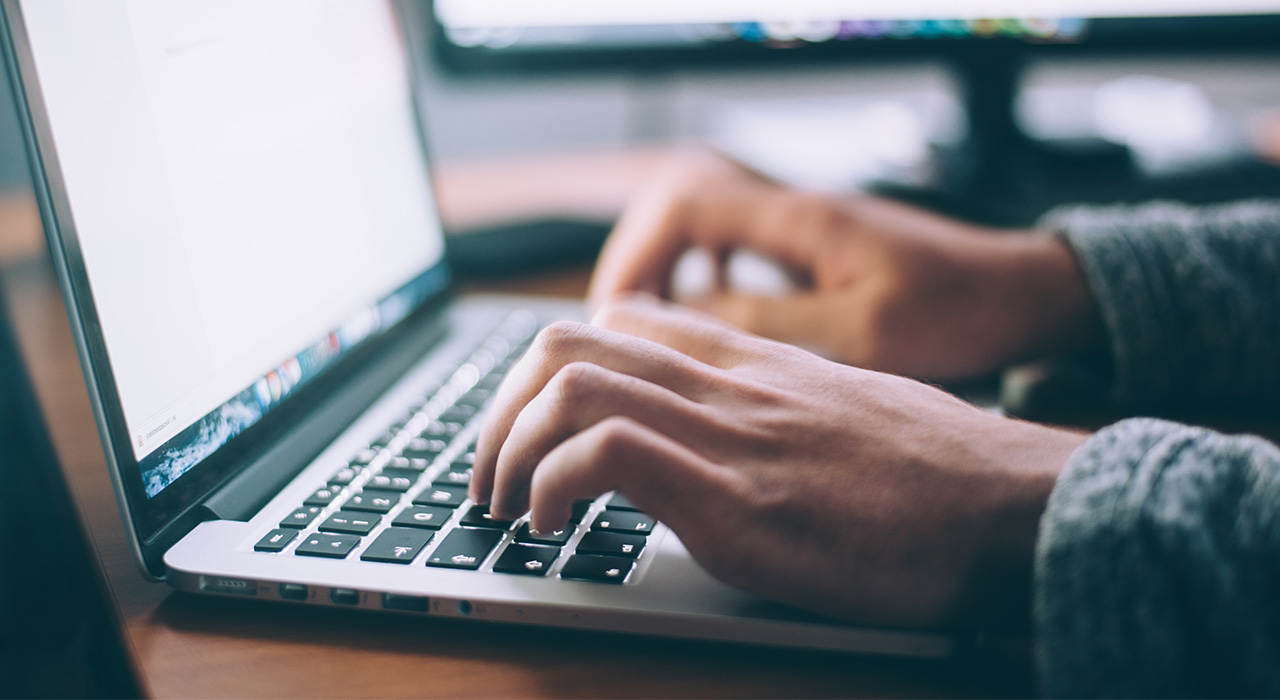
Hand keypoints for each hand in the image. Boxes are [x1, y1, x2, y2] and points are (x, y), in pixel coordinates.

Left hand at [472, 295, 1087, 627]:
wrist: (1017, 506)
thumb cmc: (943, 474)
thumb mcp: (847, 413)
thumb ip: (776, 408)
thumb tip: (729, 439)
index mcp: (754, 363)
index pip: (621, 320)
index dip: (551, 368)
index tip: (533, 426)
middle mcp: (730, 383)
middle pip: (568, 341)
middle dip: (501, 409)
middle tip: (491, 473)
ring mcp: (730, 435)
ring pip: (570, 383)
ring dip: (507, 447)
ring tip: (505, 505)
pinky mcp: (737, 500)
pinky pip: (606, 453)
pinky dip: (551, 484)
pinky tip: (552, 526)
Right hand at [588, 150, 1101, 379]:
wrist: (1022, 293)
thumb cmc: (958, 311)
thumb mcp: (861, 333)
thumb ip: (768, 324)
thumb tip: (682, 321)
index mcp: (800, 219)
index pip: (683, 205)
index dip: (636, 256)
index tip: (616, 315)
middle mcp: (794, 210)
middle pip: (680, 208)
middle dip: (639, 263)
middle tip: (619, 328)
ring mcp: (805, 227)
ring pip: (705, 228)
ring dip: (669, 271)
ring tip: (650, 329)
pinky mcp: (817, 249)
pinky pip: (737, 249)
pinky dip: (706, 279)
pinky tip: (709, 321)